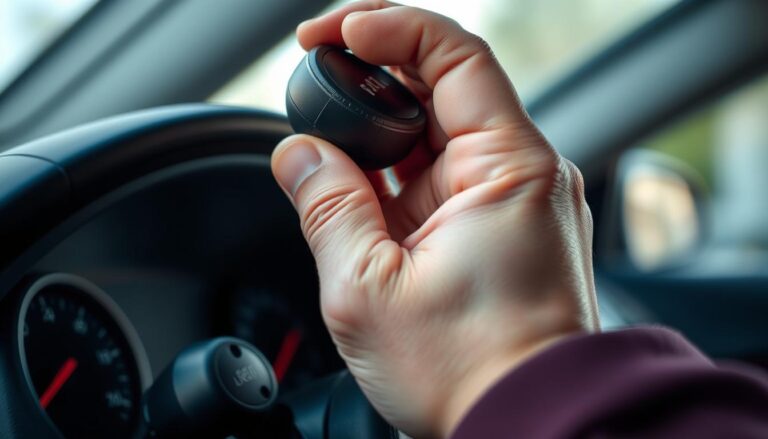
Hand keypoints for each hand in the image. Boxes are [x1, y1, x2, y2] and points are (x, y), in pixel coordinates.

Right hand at [271, 2, 598, 436]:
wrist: (527, 421)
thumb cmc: (468, 370)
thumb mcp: (367, 287)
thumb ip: (326, 205)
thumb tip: (297, 153)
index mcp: (508, 168)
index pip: (453, 54)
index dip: (386, 28)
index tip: (328, 38)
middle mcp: (523, 172)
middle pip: (442, 88)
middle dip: (370, 83)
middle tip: (312, 91)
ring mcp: (515, 200)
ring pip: (438, 134)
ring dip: (380, 134)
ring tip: (329, 156)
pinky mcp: (501, 227)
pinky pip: (444, 175)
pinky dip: (398, 173)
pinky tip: (362, 191)